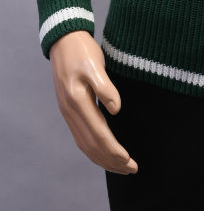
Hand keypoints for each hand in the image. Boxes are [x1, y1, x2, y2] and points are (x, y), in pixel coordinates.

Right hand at [49, 31, 137, 174]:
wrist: (64, 40)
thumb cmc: (82, 51)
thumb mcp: (95, 65)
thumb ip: (105, 88)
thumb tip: (116, 110)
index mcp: (78, 102)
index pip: (99, 135)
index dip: (115, 151)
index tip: (130, 161)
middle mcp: (70, 112)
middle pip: (92, 145)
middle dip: (112, 160)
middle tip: (132, 169)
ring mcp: (68, 113)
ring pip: (85, 144)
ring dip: (103, 159)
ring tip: (122, 167)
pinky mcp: (70, 110)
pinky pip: (81, 137)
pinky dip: (94, 149)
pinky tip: (104, 153)